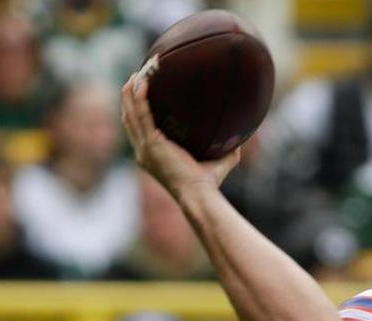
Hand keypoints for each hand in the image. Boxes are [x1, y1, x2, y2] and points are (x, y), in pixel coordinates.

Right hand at [120, 57, 240, 197]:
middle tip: (136, 77)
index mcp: (152, 156)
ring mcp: (145, 148)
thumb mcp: (217, 162)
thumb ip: (227, 149)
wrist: (200, 194)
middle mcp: (144, 152)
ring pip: (130, 114)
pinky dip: (139, 98)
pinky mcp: (152, 144)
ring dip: (131, 93)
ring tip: (137, 74)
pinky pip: (141, 115)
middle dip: (129, 97)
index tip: (141, 93)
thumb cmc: (208, 184)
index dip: (136, 111)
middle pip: (129, 119)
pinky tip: (142, 82)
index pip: (139, 130)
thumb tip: (241, 138)